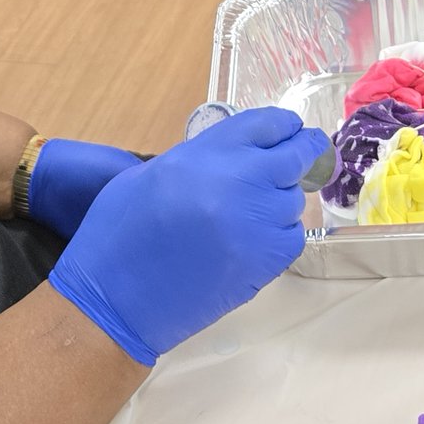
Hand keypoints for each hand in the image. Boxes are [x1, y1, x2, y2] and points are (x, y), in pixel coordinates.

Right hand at [48, 107, 327, 364]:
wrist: (116, 299)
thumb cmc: (120, 232)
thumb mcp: (154, 174)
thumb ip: (202, 158)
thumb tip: (240, 156)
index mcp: (204, 154)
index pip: (267, 124)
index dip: (285, 126)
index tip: (290, 130)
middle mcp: (238, 180)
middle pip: (296, 156)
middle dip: (304, 152)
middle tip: (307, 154)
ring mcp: (256, 222)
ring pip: (294, 200)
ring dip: (282, 200)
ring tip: (253, 211)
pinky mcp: (265, 261)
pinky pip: (291, 237)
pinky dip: (279, 234)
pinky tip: (253, 240)